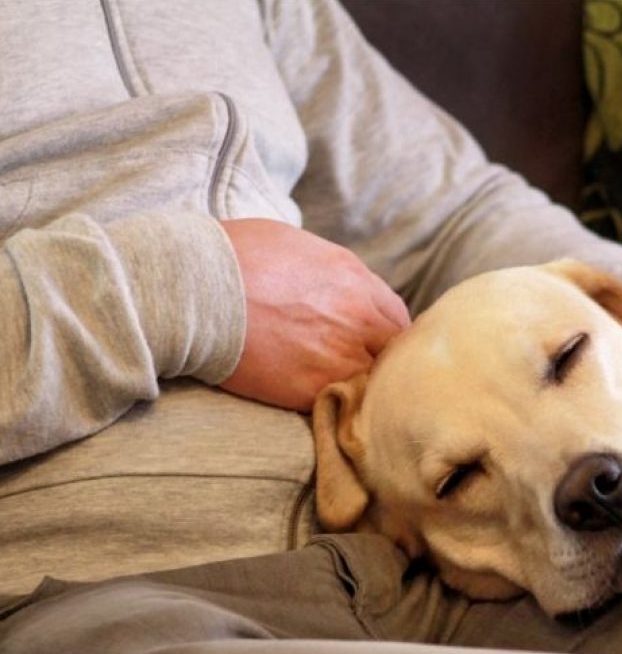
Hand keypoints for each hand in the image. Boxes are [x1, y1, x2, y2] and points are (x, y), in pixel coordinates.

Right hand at [218, 218, 409, 410]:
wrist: (193, 288)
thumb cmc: (233, 258)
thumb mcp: (297, 247)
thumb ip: (332, 273)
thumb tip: (340, 291)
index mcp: (355, 281)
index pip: (396, 319)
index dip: (384, 336)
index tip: (372, 346)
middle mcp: (357, 317)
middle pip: (392, 353)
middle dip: (379, 362)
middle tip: (362, 373)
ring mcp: (338, 355)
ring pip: (372, 382)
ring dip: (361, 387)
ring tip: (343, 393)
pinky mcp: (312, 388)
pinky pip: (341, 403)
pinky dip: (336, 406)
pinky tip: (323, 404)